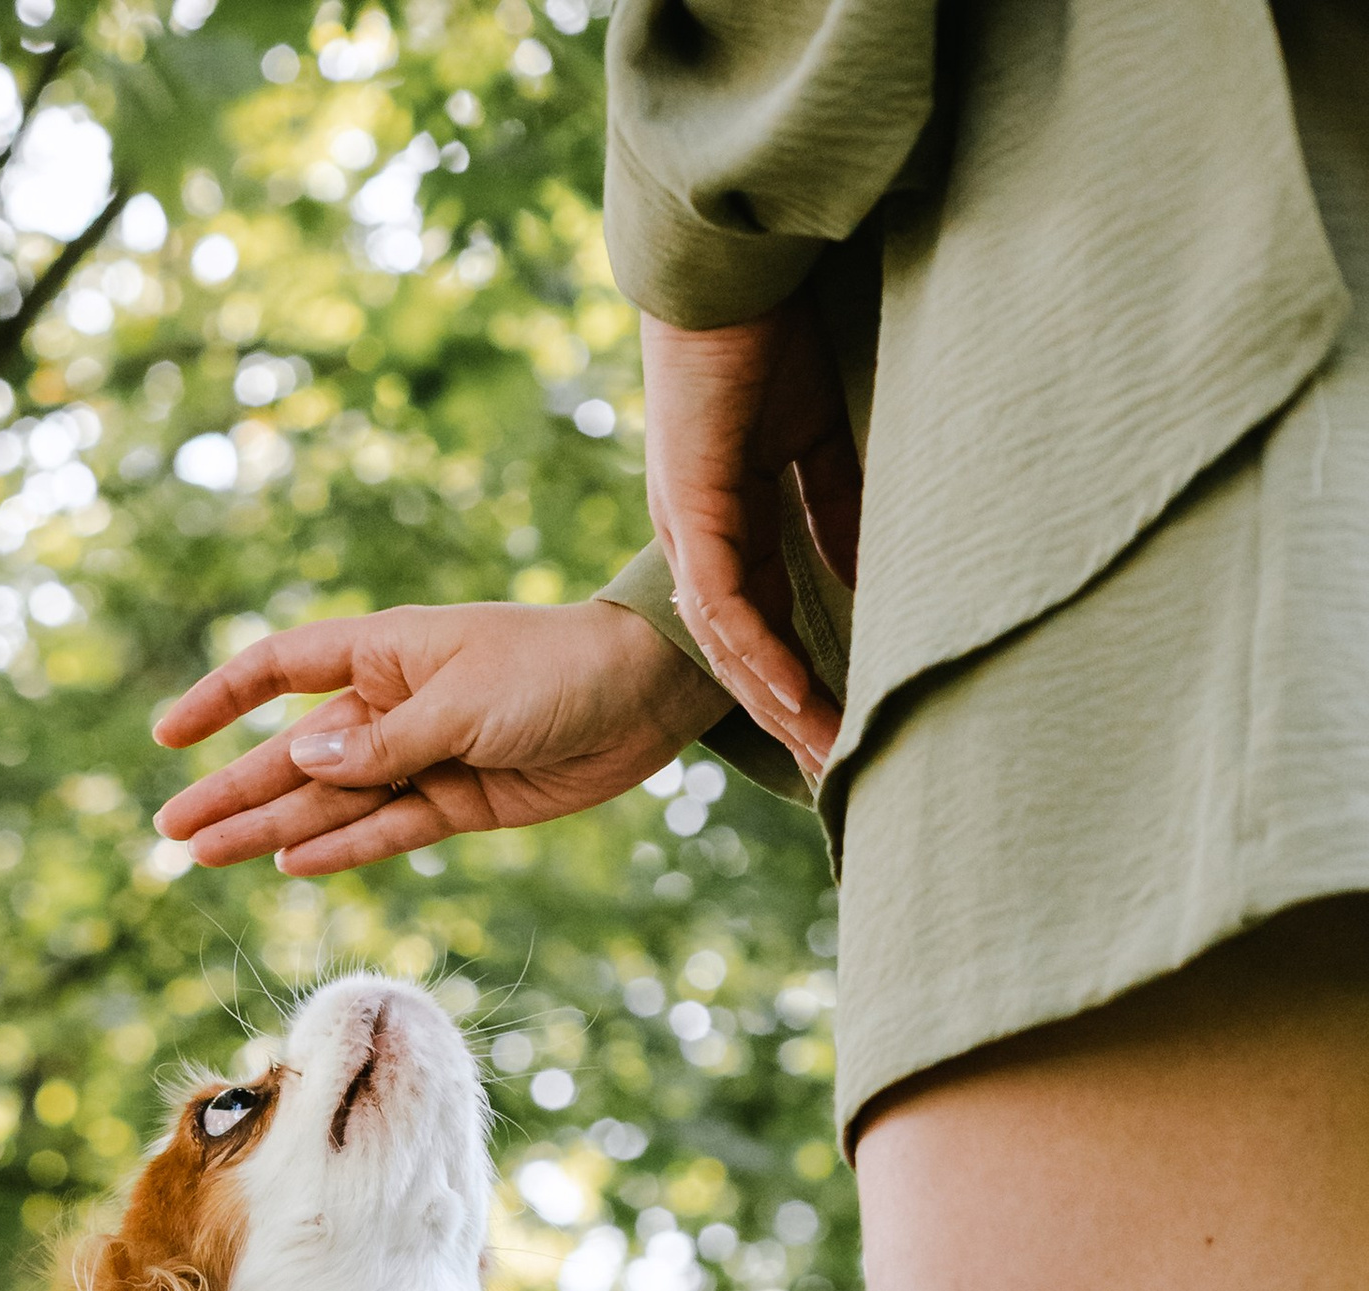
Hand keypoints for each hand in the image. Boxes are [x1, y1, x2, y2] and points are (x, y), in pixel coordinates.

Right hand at [151, 596, 728, 878]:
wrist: (644, 697)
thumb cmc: (555, 670)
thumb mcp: (462, 701)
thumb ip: (382, 741)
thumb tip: (302, 758)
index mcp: (385, 652)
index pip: (281, 669)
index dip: (223, 699)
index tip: (168, 735)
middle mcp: (392, 706)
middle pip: (293, 754)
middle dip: (233, 791)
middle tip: (170, 834)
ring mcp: (421, 757)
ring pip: (331, 802)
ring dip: (271, 831)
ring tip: (207, 859)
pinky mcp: (456, 803)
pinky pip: (385, 831)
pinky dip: (342, 849)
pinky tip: (290, 865)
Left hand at [641, 304, 857, 778]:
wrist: (737, 255)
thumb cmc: (781, 321)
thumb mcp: (824, 432)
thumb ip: (841, 505)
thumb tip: (867, 574)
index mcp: (726, 511)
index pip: (765, 614)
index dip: (803, 671)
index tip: (843, 722)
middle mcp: (696, 529)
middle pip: (740, 646)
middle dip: (788, 712)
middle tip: (832, 771)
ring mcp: (687, 521)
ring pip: (728, 639)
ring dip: (777, 702)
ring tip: (822, 756)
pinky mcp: (691, 503)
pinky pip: (723, 601)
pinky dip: (760, 653)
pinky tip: (796, 700)